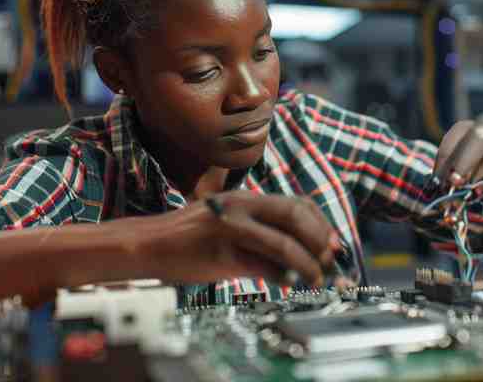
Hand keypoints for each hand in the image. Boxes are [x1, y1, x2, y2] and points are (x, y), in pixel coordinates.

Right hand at [135, 191, 338, 286]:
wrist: (149, 244)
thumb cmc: (190, 237)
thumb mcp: (227, 219)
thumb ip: (259, 227)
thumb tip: (300, 250)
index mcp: (246, 198)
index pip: (296, 203)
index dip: (321, 223)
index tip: (333, 242)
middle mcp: (241, 207)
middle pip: (294, 216)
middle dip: (319, 240)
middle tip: (329, 260)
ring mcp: (231, 228)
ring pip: (283, 243)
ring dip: (307, 264)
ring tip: (315, 279)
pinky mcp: (222, 253)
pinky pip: (263, 266)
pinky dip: (283, 277)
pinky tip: (291, 284)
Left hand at [434, 114, 482, 190]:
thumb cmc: (482, 171)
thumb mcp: (465, 169)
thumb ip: (453, 175)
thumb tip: (436, 191)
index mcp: (466, 128)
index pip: (451, 141)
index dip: (443, 162)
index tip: (439, 181)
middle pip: (473, 143)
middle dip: (461, 165)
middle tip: (455, 183)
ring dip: (480, 176)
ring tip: (472, 192)